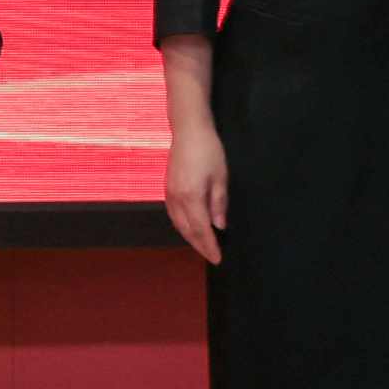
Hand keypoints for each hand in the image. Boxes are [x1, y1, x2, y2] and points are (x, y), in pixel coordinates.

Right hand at [161, 121, 228, 266]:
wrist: (188, 131)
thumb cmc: (208, 151)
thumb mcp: (220, 178)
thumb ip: (219, 204)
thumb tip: (219, 225)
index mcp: (191, 197)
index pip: (202, 229)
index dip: (210, 246)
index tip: (218, 258)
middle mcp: (177, 199)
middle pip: (187, 230)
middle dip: (200, 245)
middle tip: (211, 256)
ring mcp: (169, 193)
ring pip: (178, 223)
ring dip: (190, 237)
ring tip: (202, 245)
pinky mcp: (167, 188)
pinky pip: (173, 214)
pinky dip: (182, 226)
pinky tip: (189, 227)